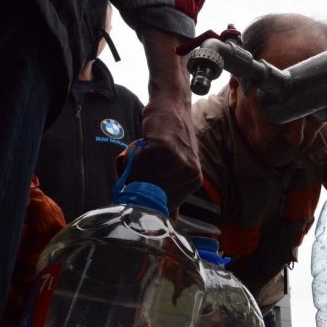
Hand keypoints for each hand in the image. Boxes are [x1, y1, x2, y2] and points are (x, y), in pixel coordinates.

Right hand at [127, 28, 201, 209]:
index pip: (162, 204)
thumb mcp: (177, 167)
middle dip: (138, 180)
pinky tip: (142, 143)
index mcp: (193, 182)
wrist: (171, 106)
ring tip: (144, 151)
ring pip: (142, 178)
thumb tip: (171, 220)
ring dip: (134, 166)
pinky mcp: (164, 147)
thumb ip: (173, 191)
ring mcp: (179, 161)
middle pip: (150, 193)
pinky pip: (138, 162)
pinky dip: (133, 154)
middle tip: (142, 163)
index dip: (145, 195)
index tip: (142, 184)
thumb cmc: (170, 138)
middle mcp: (190, 174)